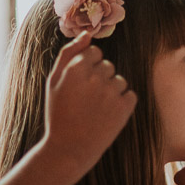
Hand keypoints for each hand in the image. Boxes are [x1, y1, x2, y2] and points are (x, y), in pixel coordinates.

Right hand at [41, 30, 136, 182]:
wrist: (69, 149)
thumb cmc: (59, 113)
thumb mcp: (54, 81)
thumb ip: (68, 53)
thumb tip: (87, 34)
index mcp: (76, 68)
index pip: (94, 52)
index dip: (87, 67)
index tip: (81, 83)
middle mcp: (96, 76)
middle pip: (107, 65)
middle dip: (99, 78)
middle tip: (86, 100)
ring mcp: (112, 92)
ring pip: (120, 80)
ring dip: (111, 91)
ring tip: (96, 109)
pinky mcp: (125, 107)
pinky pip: (130, 95)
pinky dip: (122, 104)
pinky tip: (107, 115)